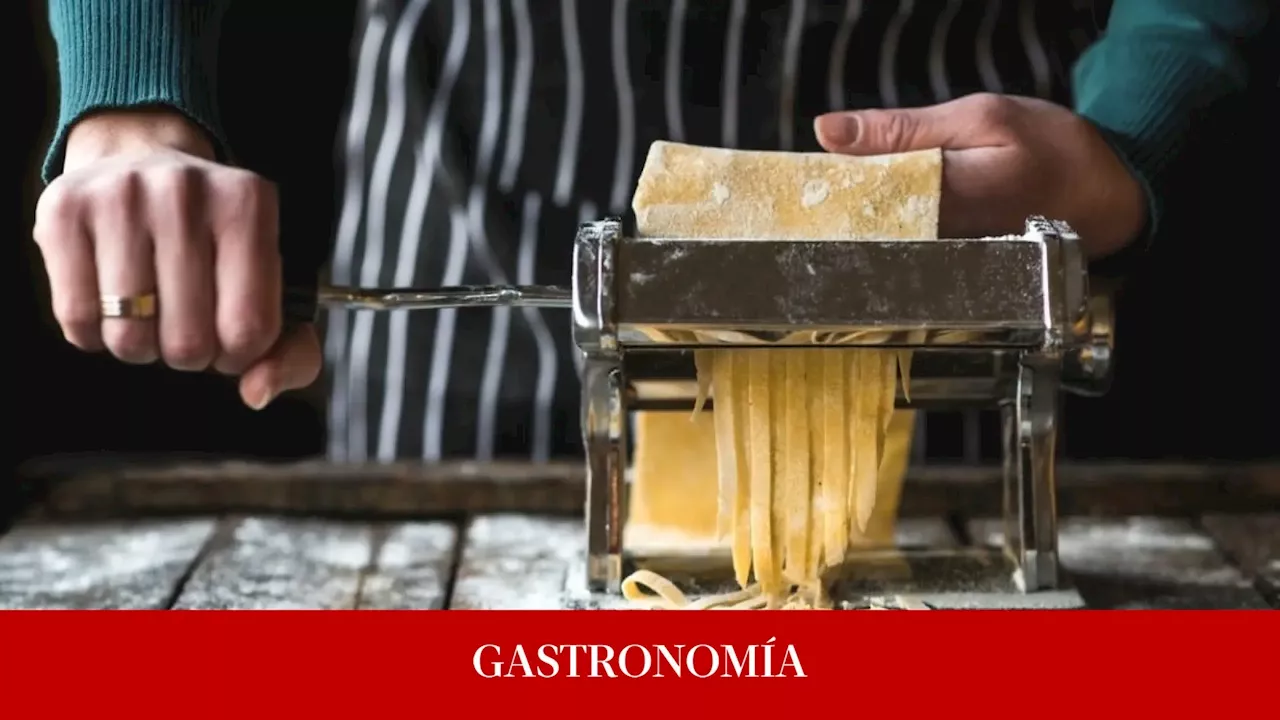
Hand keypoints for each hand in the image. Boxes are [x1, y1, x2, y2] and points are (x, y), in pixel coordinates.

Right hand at [32, 108, 320, 408]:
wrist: (139, 159)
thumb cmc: (214, 241)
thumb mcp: (272, 284)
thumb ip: (290, 353)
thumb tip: (256, 393)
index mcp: (249, 205)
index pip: (250, 329)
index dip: (239, 356)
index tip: (231, 338)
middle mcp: (185, 192)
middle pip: (188, 343)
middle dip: (190, 354)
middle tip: (187, 321)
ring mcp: (120, 196)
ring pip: (130, 338)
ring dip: (142, 346)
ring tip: (150, 310)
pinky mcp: (64, 211)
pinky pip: (77, 320)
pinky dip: (95, 333)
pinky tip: (111, 301)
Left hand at [814, 93, 1145, 258]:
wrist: (1113, 198)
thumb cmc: (1054, 150)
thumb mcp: (981, 117)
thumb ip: (901, 128)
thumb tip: (828, 130)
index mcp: (950, 198)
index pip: (861, 203)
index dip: (820, 199)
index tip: (785, 193)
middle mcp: (945, 245)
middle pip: (863, 238)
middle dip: (827, 224)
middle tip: (788, 213)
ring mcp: (949, 267)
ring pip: (879, 254)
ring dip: (848, 237)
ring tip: (813, 225)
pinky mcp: (955, 274)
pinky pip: (903, 260)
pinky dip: (879, 243)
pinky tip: (860, 232)